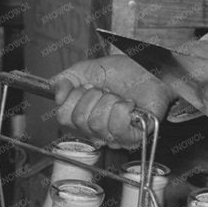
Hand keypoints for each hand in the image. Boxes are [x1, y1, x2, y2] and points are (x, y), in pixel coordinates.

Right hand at [53, 55, 171, 147]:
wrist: (150, 69)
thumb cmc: (124, 73)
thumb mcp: (87, 70)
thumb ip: (65, 79)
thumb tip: (57, 94)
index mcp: (83, 118)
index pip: (63, 117)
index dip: (73, 97)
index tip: (87, 86)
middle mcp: (96, 131)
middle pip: (80, 121)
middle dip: (93, 97)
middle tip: (106, 90)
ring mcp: (115, 137)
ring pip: (97, 124)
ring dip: (109, 101)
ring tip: (119, 96)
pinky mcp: (133, 137)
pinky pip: (117, 129)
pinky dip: (122, 109)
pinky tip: (129, 104)